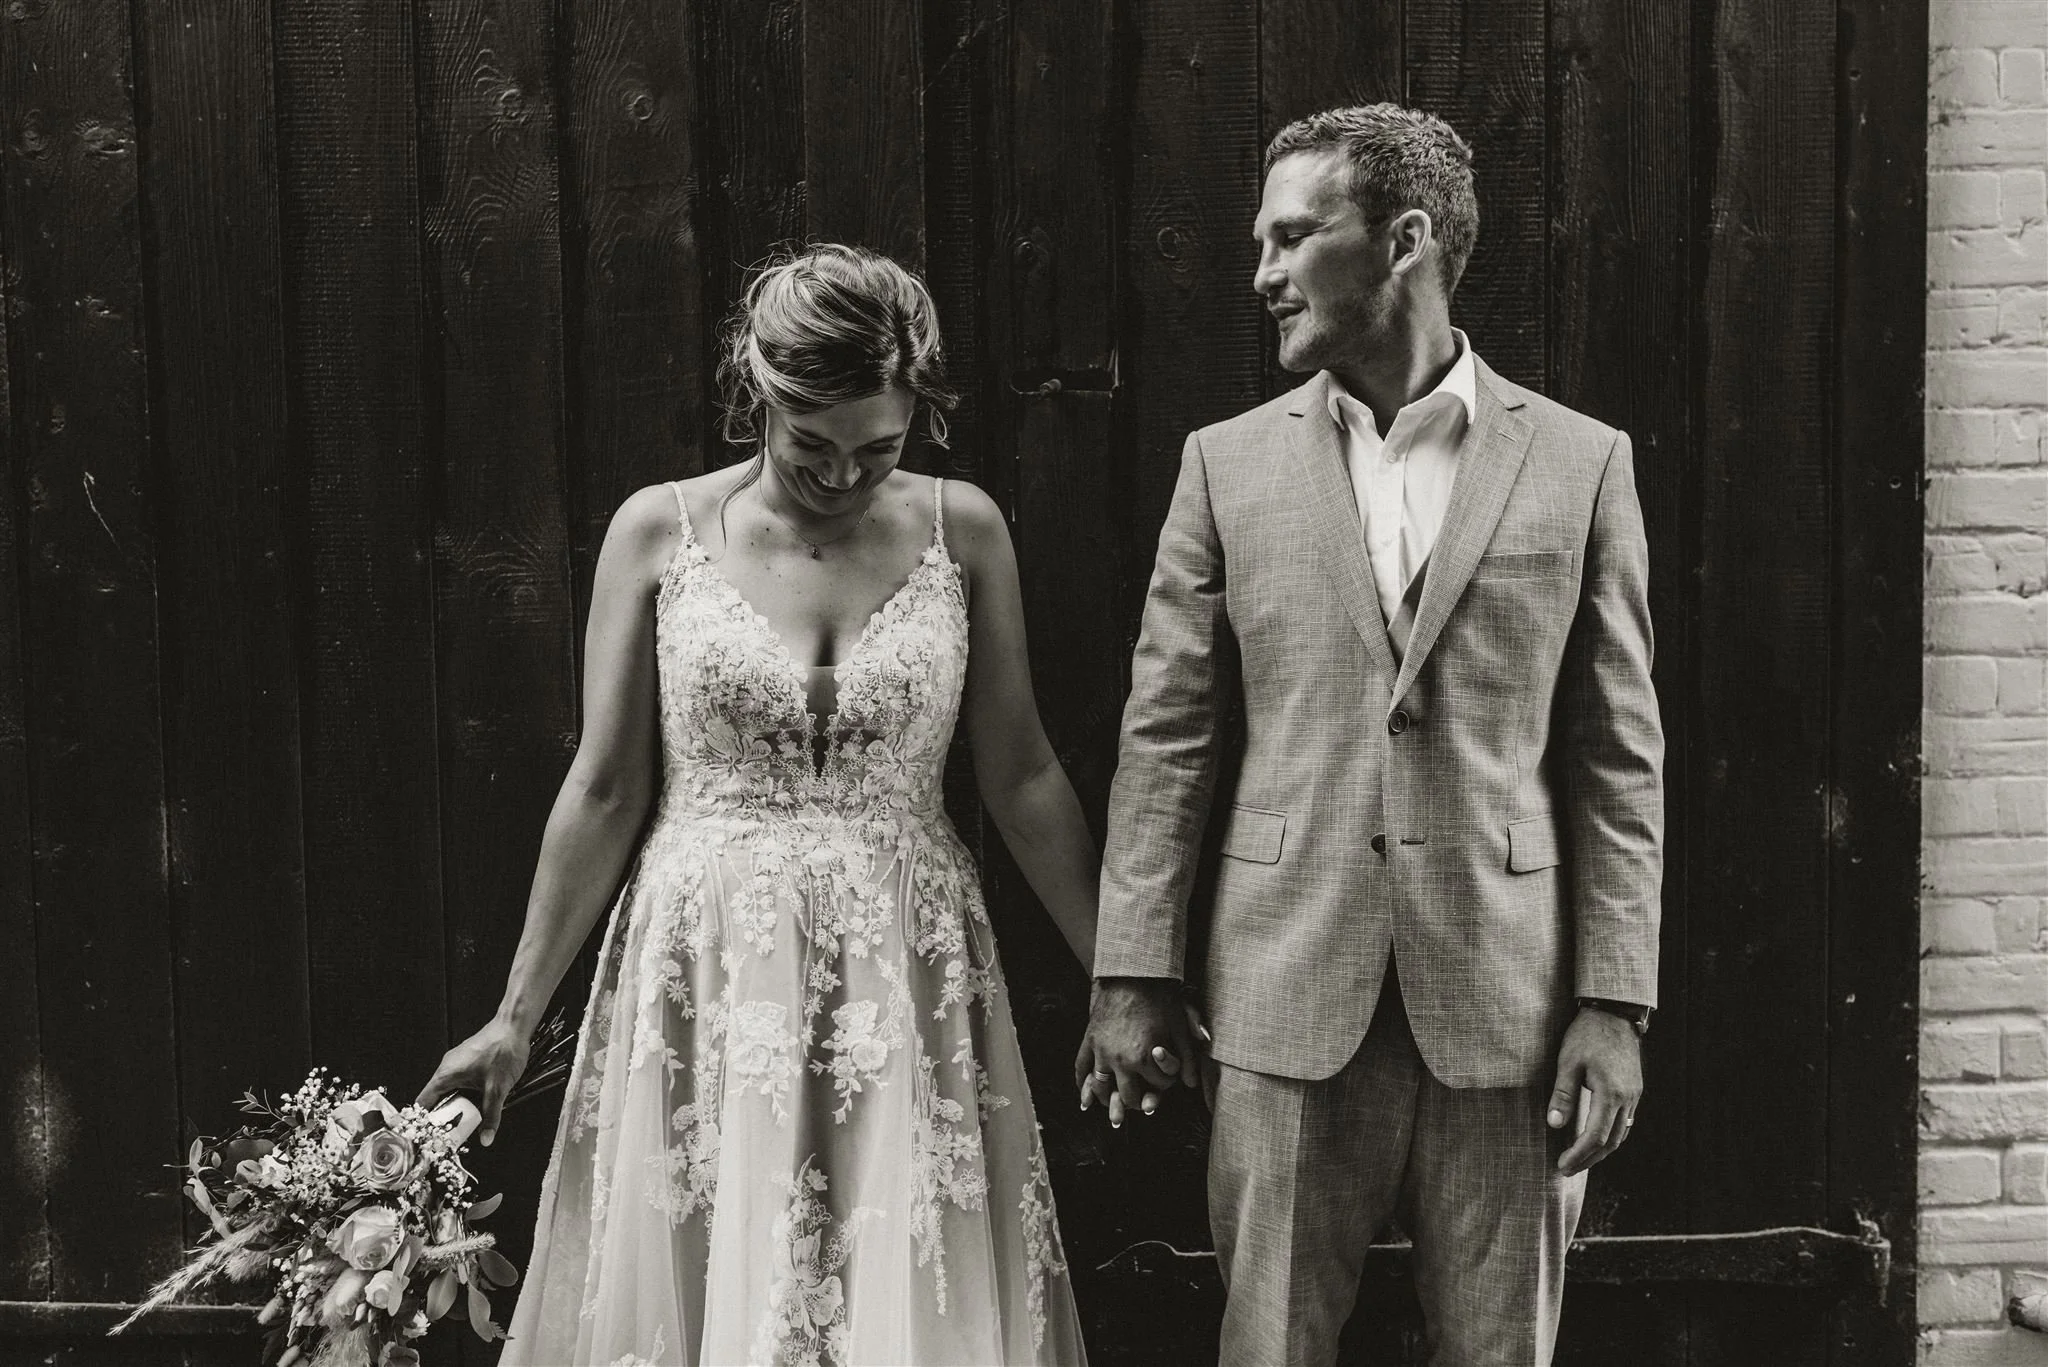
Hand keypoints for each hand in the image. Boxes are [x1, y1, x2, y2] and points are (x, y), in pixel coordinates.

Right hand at [416, 1017, 531, 1147]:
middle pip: (437, 1098)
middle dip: (445, 1115)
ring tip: (468, 1118)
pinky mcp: (468, 1059)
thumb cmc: (503, 1050)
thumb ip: (491, 1116)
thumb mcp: (497, 1090)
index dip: (425, 1121)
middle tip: (453, 1131)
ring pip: (451, 1089)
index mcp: (445, 1074)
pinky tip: (479, 1099)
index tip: (430, 1134)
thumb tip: (486, 1138)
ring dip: (458, 1103)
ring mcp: (457, 1062)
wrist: (514, 1026)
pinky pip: (461, 1081)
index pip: (423, 1102)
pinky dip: (466, 1093)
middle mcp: (447, 1067)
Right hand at [1073, 977, 1202, 1126]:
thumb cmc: (1159, 998)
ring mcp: (1100, 1050)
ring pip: (1100, 1087)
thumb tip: (1191, 1083)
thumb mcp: (1179, 1026)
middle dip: (1138, 1101)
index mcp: (1143, 1057)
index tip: (1169, 1077)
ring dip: (1108, 1100)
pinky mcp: (1089, 1039)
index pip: (1158, 1085)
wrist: (1131, 973)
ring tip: (1113, 1106)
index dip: (1167, 1083)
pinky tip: (1085, 1093)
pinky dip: (1082, 1083)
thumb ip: (1187, 1058)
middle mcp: (1119, 1059)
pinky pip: (1081, 1066)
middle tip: (1142, 1102)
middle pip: (1127, 1096)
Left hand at [1546, 1007, 1643, 1174]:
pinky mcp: (1635, 1090)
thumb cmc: (1587, 1035)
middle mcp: (1627, 1099)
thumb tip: (1554, 1124)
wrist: (1614, 1014)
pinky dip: (1611, 1136)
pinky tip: (1597, 1138)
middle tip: (1568, 1169)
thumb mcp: (1568, 1062)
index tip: (1562, 1165)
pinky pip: (1625, 1122)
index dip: (1578, 1155)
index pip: (1595, 1137)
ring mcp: (1634, 1095)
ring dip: (1601, 1151)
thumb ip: (1563, 1095)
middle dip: (1589, 1160)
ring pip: (1621, 1134)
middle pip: (1611, 1143)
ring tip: (1580, 1159)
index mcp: (1610, 1094)